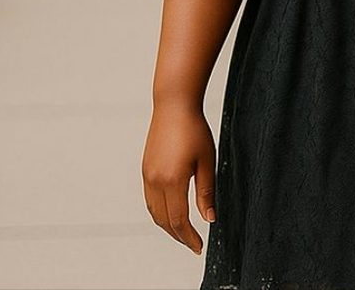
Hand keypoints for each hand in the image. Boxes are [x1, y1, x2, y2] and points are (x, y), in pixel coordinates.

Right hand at [142, 103, 216, 254]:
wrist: (174, 106)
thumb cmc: (194, 129)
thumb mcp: (206, 160)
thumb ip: (206, 191)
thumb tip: (209, 218)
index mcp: (172, 180)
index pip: (178, 220)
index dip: (189, 237)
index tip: (199, 247)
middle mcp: (155, 181)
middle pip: (164, 221)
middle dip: (178, 236)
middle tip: (193, 243)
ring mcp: (147, 176)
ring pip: (154, 212)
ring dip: (167, 226)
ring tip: (183, 232)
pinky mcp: (145, 170)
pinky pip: (150, 200)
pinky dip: (159, 212)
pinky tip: (170, 212)